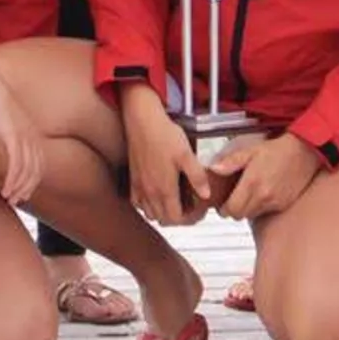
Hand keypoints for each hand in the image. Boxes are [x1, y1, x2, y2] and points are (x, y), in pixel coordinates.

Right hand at [0, 60, 43, 205]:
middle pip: (35, 167)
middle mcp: (26, 132)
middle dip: (27, 186)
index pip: (36, 158)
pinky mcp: (11, 133)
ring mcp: (20, 133)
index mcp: (24, 127)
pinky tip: (6, 190)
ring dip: (19, 187)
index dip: (30, 177)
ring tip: (10, 198)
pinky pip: (17, 163)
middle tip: (16, 199)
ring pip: (27, 169)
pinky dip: (13, 180)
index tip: (21, 190)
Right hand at [120, 84, 210, 225]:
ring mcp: (139, 186)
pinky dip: (146, 204)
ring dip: (161, 213)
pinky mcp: (132, 178)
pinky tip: (154, 194)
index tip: (198, 210)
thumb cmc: (163, 134)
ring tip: (173, 202)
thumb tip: (206, 194)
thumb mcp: (187, 154)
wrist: (141, 120)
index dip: (190, 219)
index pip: (176, 219)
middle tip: (189, 207)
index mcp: (165, 188)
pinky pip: (137, 202)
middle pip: (163, 219)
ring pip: (149, 213)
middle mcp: (150, 191)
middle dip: (177, 218)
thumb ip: (197, 177)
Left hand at [210, 133, 322, 220]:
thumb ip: (230, 162)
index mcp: (252, 184)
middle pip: (241, 215)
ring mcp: (275, 203)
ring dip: (247, 209)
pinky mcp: (284, 205)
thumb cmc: (277, 151)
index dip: (224, 209)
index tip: (222, 203)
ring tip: (247, 194)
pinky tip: (261, 194)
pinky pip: (267, 212)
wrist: (303, 153)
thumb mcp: (250, 151)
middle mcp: (264, 197)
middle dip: (234, 209)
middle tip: (232, 198)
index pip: (233, 210)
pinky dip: (260, 207)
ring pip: (253, 215)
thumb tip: (214, 169)